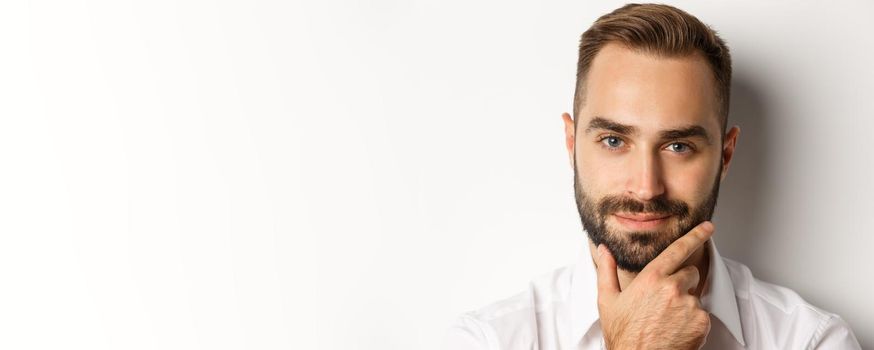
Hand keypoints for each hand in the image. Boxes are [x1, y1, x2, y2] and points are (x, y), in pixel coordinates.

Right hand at [595, 221, 714, 349]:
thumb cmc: (622, 335)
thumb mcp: (608, 301)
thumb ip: (607, 270)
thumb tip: (604, 250)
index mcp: (651, 278)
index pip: (678, 250)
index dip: (695, 235)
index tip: (708, 227)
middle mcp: (672, 288)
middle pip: (690, 273)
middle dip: (681, 283)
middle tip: (665, 303)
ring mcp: (689, 305)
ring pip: (694, 296)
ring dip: (685, 305)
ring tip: (666, 322)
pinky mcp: (701, 322)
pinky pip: (702, 315)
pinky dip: (693, 322)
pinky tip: (676, 331)